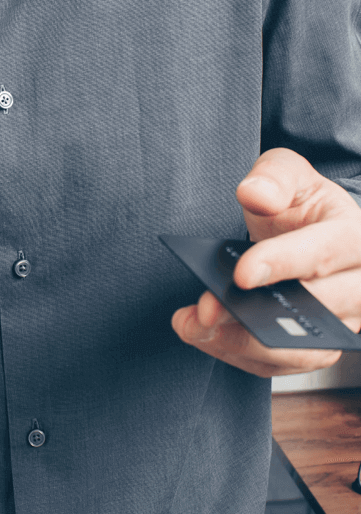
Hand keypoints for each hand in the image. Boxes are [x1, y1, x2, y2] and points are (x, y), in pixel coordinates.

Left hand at [171, 147, 360, 376]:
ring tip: (192, 327)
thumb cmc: (298, 202)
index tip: (240, 275)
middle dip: (254, 315)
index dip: (281, 265)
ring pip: (302, 351)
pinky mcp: (317, 346)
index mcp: (353, 237)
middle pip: (316, 311)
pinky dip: (238, 353)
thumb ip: (272, 178)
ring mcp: (342, 322)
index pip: (321, 254)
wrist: (307, 229)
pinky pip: (281, 363)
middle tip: (205, 308)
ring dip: (242, 344)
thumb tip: (254, 193)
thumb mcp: (286, 172)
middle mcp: (358, 286)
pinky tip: (201, 335)